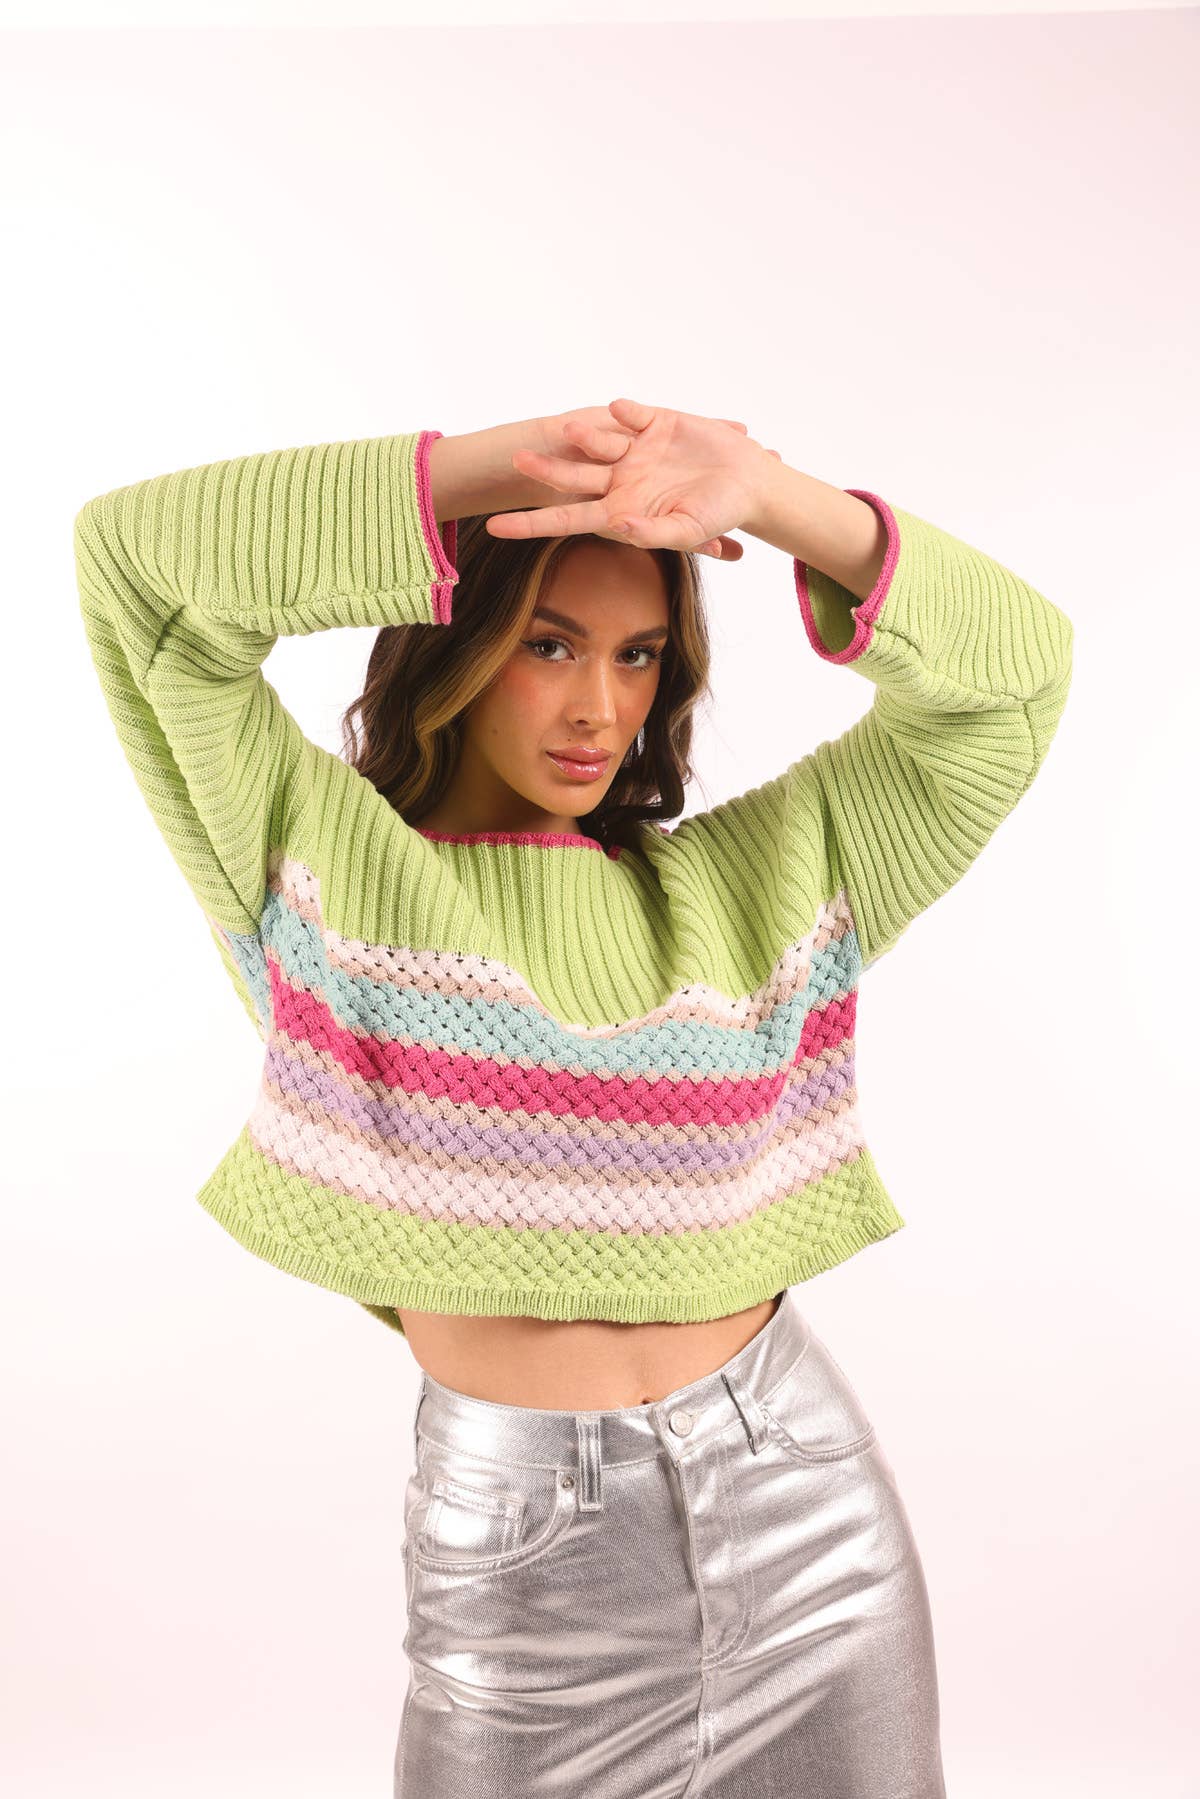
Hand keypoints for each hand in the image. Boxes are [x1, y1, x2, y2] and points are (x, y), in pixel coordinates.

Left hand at [486, 399, 782, 560]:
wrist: (750, 480)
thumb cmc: (720, 515)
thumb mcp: (687, 532)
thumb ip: (651, 534)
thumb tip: (620, 526)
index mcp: (620, 510)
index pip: (566, 518)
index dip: (531, 523)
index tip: (494, 527)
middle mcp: (620, 478)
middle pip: (572, 475)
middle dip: (546, 468)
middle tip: (518, 458)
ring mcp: (635, 449)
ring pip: (597, 439)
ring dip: (583, 436)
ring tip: (569, 430)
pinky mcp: (655, 421)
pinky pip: (631, 412)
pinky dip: (624, 411)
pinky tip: (623, 412)